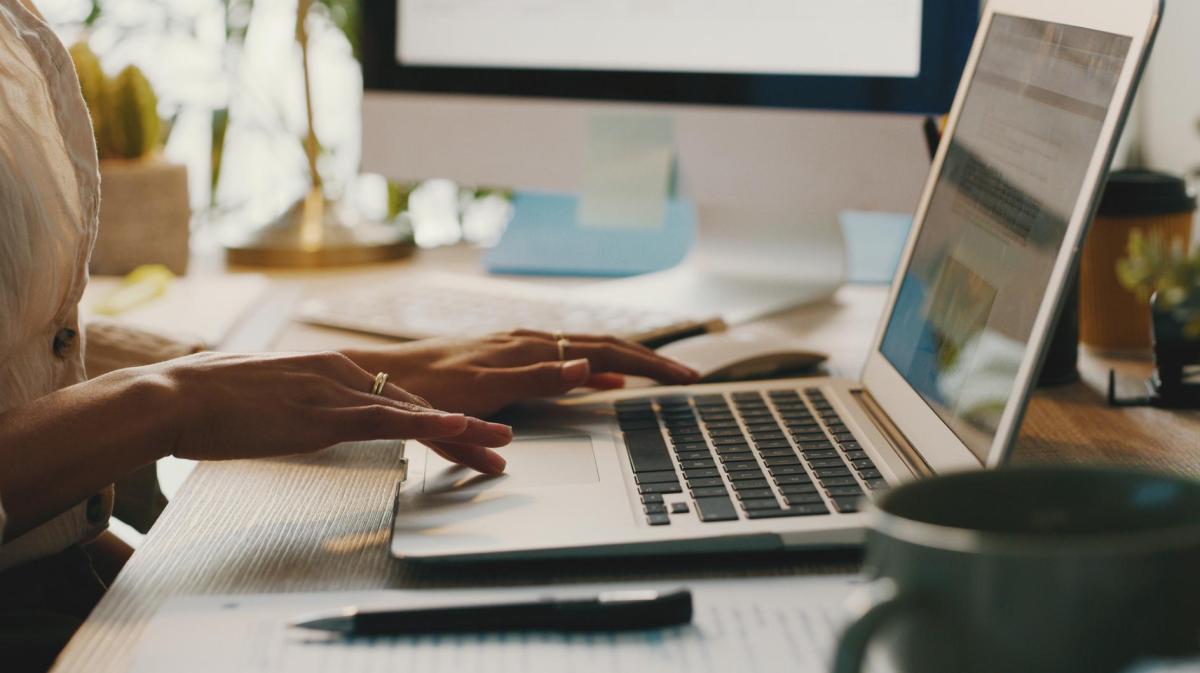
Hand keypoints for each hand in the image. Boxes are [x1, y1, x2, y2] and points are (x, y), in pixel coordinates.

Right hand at [151, 351, 511, 472]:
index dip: (434, 417)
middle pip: (416, 403)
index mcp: (327, 370)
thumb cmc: (204, 403)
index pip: (394, 396)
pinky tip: (457, 428)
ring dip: (464, 430)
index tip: (465, 431)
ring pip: (415, 411)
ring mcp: (334, 392)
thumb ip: (291, 406)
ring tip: (501, 444)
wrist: (172, 397)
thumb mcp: (262, 401)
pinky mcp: (323, 414)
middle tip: (502, 442)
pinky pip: (387, 420)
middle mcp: (340, 373)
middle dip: (464, 426)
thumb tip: (292, 418)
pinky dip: (427, 424)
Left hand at [342, 330, 699, 417]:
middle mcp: (531, 341)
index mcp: (533, 346)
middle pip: (606, 346)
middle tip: (689, 377)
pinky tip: (602, 380)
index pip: (608, 351)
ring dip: (627, 362)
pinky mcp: (511, 359)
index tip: (685, 378)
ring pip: (588, 351)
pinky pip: (566, 361)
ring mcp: (522, 348)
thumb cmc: (431, 387)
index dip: (651, 364)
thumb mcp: (486, 387)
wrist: (388, 378)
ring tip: (659, 375)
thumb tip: (590, 367)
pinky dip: (596, 369)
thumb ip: (539, 378)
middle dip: (650, 361)